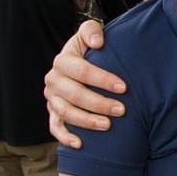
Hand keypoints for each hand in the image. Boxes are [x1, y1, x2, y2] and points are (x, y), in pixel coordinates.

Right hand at [44, 20, 126, 148]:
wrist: (81, 61)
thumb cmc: (91, 48)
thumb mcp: (89, 34)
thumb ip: (92, 31)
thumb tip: (98, 42)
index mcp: (63, 61)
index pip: (81, 71)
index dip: (102, 79)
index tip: (124, 87)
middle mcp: (54, 80)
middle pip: (74, 95)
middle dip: (98, 103)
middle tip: (121, 110)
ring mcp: (52, 98)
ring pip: (65, 113)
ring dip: (86, 121)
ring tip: (108, 125)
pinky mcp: (53, 112)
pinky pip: (55, 127)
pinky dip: (65, 137)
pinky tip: (80, 144)